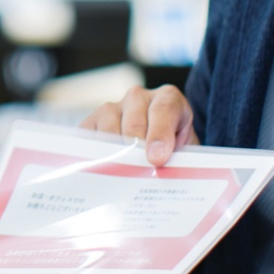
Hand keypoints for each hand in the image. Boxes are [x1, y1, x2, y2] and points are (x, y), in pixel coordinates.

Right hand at [82, 85, 198, 165]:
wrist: (158, 146)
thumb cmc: (173, 148)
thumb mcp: (186, 151)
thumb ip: (181, 158)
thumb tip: (163, 172)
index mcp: (168, 98)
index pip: (164, 110)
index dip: (159, 134)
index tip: (156, 159)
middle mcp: (138, 98)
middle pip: (133, 122)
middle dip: (135, 151)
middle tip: (137, 174)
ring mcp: (112, 107)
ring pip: (108, 127)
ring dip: (114, 153)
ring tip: (120, 175)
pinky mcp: (92, 121)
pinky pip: (87, 134)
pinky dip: (92, 152)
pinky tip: (100, 168)